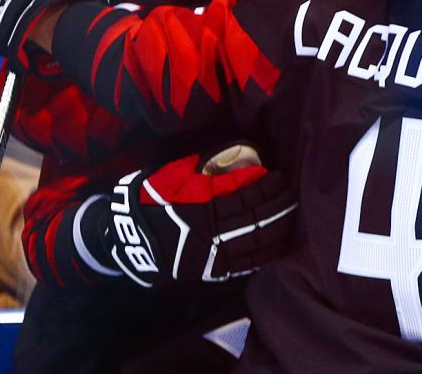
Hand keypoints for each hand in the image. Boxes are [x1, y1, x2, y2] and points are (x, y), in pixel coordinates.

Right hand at [77, 150, 297, 286]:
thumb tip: (237, 149)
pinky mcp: (212, 271)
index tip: (281, 175)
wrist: (128, 239)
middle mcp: (210, 234)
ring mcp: (212, 256)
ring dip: (278, 229)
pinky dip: (266, 253)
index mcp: (200, 208)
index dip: (267, 187)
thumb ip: (203, 166)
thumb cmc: (150, 199)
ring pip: (255, 244)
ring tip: (291, 215)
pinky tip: (278, 242)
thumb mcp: (172, 175)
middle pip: (256, 221)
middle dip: (279, 207)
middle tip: (292, 193)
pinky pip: (246, 265)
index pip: (245, 197)